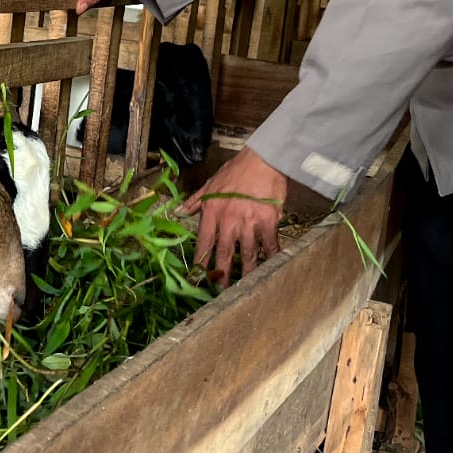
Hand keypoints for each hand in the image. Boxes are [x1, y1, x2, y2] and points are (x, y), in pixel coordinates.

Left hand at [181, 147, 286, 287]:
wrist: (262, 160)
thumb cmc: (236, 170)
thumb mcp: (211, 184)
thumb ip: (196, 201)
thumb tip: (180, 211)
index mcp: (212, 212)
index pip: (203, 242)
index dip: (201, 261)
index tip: (198, 276)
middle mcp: (228, 220)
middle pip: (223, 253)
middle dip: (222, 275)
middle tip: (221, 291)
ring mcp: (249, 222)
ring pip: (246, 254)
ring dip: (246, 272)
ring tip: (245, 287)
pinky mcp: (268, 222)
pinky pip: (269, 245)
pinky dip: (271, 257)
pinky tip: (272, 268)